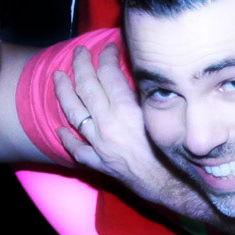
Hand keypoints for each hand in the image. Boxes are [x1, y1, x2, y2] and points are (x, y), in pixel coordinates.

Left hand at [54, 43, 209, 219]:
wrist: (175, 187)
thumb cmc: (176, 150)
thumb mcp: (163, 115)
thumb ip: (147, 95)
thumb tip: (138, 73)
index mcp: (127, 110)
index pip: (109, 74)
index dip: (107, 56)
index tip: (108, 48)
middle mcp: (109, 125)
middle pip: (87, 88)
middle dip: (81, 65)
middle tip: (78, 52)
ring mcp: (101, 145)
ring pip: (74, 113)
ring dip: (64, 92)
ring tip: (58, 77)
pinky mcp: (100, 163)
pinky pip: (77, 149)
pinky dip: (68, 139)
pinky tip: (61, 129)